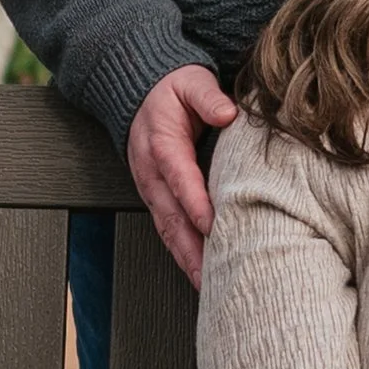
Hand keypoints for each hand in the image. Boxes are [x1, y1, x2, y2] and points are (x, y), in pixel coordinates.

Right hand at [127, 62, 239, 283]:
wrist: (141, 92)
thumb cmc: (172, 89)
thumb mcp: (190, 81)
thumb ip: (207, 96)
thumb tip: (228, 112)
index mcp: (161, 143)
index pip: (178, 176)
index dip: (193, 201)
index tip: (211, 224)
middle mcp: (152, 172)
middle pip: (170, 215)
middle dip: (190, 248)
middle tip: (212, 275)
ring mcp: (151, 189)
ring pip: (167, 230)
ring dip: (186, 259)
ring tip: (206, 287)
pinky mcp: (157, 198)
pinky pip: (168, 230)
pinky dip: (182, 254)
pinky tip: (199, 274)